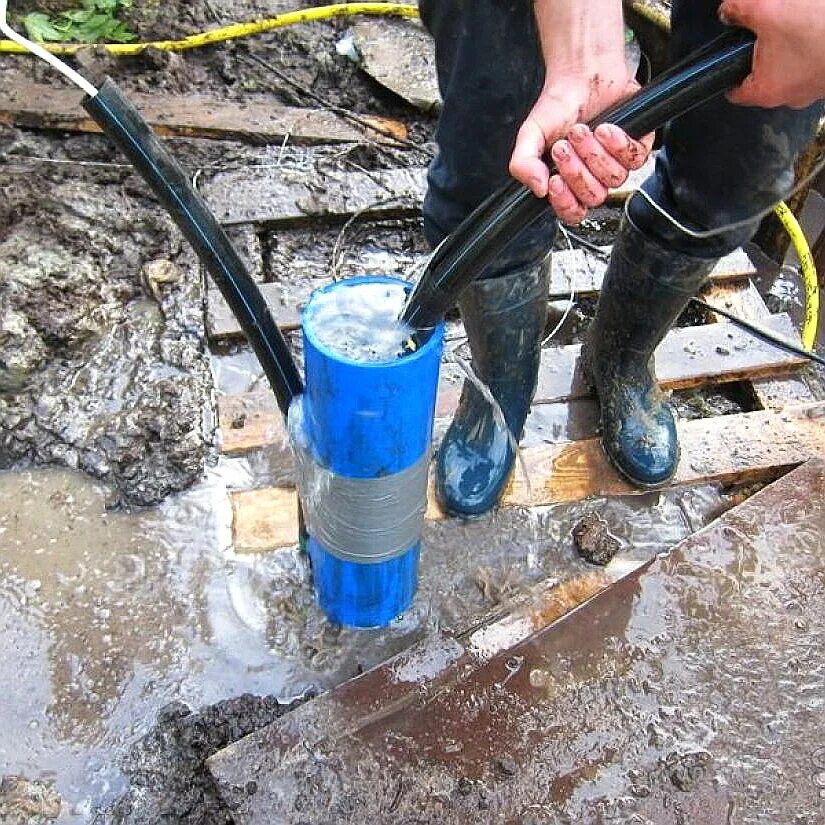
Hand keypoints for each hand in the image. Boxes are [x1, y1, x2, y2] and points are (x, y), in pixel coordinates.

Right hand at [510, 79, 653, 224]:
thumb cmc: (558, 105)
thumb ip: (523, 163)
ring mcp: (616, 163)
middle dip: (577, 171)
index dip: (566, 203)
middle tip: (564, 145)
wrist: (582, 73)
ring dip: (594, 153)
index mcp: (568, 181)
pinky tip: (605, 127)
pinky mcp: (636, 146)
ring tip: (582, 130)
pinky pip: (635, 159)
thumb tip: (538, 189)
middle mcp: (593, 177)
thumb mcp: (530, 134)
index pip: (573, 212)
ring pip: (614, 179)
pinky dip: (618, 143)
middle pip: (594, 197)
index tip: (555, 180)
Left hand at [720, 0, 824, 107]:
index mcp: (766, 91)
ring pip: (791, 69)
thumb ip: (739, 10)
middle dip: (762, 54)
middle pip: (764, 78)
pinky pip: (813, 63)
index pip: (735, 92)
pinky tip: (815, 28)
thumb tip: (727, 11)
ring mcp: (814, 89)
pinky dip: (811, 47)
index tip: (728, 59)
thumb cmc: (820, 26)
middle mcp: (790, 97)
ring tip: (796, 26)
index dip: (727, 72)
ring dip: (790, 49)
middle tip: (767, 31)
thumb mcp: (768, 11)